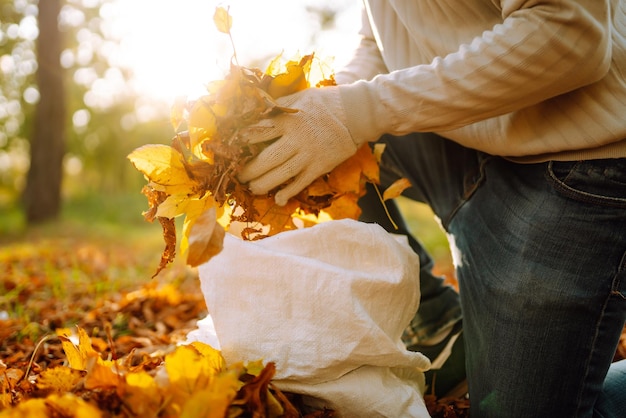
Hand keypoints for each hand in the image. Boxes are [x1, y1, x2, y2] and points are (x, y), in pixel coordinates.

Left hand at [238, 87, 364, 205]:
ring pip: (281, 174)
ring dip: (263, 184)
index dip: (241, 142)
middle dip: (249, 170)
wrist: (356, 113)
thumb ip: (278, 106)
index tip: (231, 150)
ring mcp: (308, 155)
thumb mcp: (299, 97)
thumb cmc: (324, 103)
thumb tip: (256, 109)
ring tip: (253, 188)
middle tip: (240, 175)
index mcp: (287, 120)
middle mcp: (295, 139)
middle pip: (266, 159)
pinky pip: (300, 183)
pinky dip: (288, 192)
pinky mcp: (319, 166)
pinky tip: (278, 199)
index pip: (257, 132)